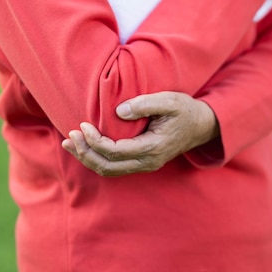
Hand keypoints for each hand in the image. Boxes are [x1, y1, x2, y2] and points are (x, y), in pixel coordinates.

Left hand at [62, 92, 219, 176]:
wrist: (201, 126)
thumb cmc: (185, 110)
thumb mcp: (170, 101)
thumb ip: (145, 104)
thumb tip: (120, 111)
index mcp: (153, 147)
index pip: (115, 151)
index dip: (95, 140)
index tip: (83, 125)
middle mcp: (148, 162)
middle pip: (108, 166)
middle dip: (85, 152)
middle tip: (70, 135)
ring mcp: (145, 165)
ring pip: (109, 170)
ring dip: (87, 158)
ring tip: (70, 143)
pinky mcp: (142, 162)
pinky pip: (115, 167)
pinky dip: (97, 159)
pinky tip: (86, 147)